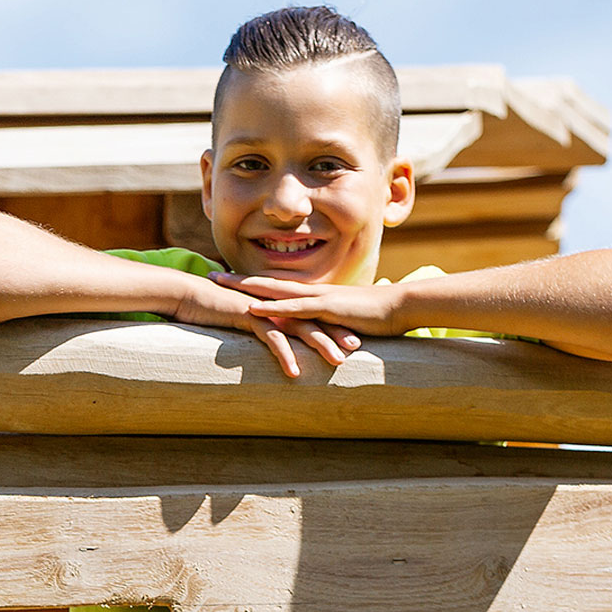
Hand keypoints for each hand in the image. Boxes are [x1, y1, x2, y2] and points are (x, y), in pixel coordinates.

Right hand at [161, 272, 354, 379]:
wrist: (187, 295)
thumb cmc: (210, 309)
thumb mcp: (239, 321)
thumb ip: (255, 326)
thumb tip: (264, 339)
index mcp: (274, 305)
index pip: (307, 315)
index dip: (328, 326)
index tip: (348, 338)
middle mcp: (274, 305)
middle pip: (311, 319)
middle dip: (335, 334)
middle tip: (355, 349)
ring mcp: (263, 310)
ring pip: (299, 328)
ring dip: (320, 345)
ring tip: (338, 363)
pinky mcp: (249, 317)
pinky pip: (271, 338)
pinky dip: (284, 355)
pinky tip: (295, 372)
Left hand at [216, 272, 417, 364]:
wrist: (400, 307)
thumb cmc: (376, 317)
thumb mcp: (343, 323)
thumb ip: (326, 327)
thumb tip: (312, 337)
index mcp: (313, 295)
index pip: (276, 287)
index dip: (252, 283)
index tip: (229, 279)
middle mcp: (312, 292)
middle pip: (268, 283)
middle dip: (239, 280)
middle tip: (212, 275)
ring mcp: (318, 298)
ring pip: (275, 290)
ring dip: (247, 288)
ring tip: (222, 285)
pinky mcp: (328, 309)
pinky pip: (296, 308)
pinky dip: (274, 308)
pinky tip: (254, 309)